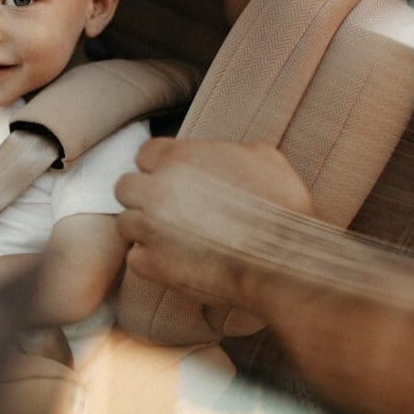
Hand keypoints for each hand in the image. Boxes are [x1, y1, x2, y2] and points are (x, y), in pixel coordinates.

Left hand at [114, 137, 313, 309]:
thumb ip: (225, 150)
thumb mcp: (262, 157)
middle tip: (169, 212)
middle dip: (144, 198)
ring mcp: (151, 227)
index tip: (175, 182)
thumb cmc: (282, 208)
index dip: (160, 169)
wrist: (287, 261)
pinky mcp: (153, 263)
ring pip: (126, 223)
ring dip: (146, 231)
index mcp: (179, 157)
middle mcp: (156, 189)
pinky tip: (175, 262)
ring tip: (174, 240)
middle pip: (126, 187)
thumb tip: (217, 155)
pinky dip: (151, 262)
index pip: (145, 154)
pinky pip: (135, 258)